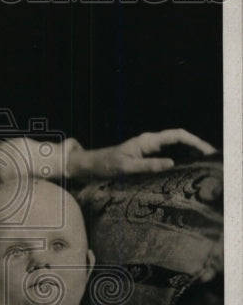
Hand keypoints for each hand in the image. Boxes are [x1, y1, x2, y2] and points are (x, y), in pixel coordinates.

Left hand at [70, 129, 215, 178]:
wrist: (92, 165)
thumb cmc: (106, 165)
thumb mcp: (126, 167)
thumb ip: (148, 166)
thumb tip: (171, 163)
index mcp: (147, 141)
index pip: (177, 135)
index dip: (195, 141)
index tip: (207, 151)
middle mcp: (151, 142)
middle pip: (180, 139)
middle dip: (197, 146)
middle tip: (212, 160)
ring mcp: (150, 148)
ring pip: (176, 146)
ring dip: (190, 153)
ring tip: (204, 165)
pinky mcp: (148, 156)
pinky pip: (168, 154)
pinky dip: (180, 159)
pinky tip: (187, 169)